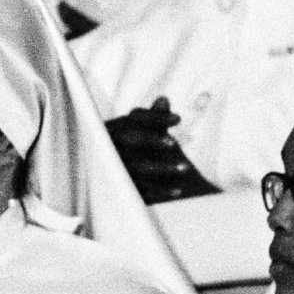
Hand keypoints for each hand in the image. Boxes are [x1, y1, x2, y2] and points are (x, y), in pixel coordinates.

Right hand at [105, 99, 220, 202]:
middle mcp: (110, 148)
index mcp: (113, 129)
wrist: (107, 188)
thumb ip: (150, 119)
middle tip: (175, 143)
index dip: (156, 117)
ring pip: (138, 168)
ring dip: (163, 168)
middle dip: (154, 140)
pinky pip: (141, 193)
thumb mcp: (135, 134)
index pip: (134, 118)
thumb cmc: (126, 153)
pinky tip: (178, 191)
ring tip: (186, 167)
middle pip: (130, 140)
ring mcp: (114, 170)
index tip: (179, 119)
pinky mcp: (121, 194)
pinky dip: (161, 192)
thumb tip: (163, 99)